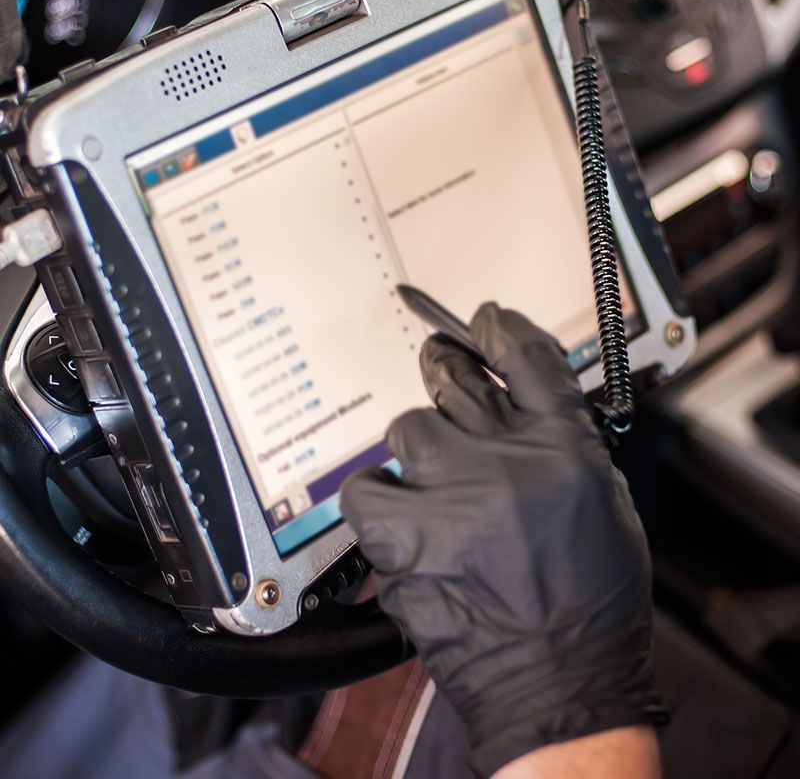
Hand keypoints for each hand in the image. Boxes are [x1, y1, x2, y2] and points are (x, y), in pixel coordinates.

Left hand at [340, 303, 665, 777]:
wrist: (561, 686)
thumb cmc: (591, 606)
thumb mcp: (603, 505)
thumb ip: (560, 445)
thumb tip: (518, 408)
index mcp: (565, 448)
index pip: (526, 358)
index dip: (499, 329)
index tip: (485, 321)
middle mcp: (507, 461)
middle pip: (454, 378)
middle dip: (445, 367)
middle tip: (439, 368)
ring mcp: (452, 497)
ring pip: (409, 429)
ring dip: (419, 451)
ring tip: (433, 483)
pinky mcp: (406, 539)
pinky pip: (366, 487)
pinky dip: (377, 498)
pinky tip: (395, 516)